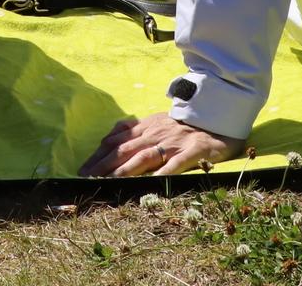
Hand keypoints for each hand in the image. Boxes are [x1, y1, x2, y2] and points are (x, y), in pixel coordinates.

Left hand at [80, 113, 245, 177]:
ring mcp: (174, 142)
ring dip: (125, 170)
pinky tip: (151, 184)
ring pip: (145, 156)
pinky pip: (176, 163)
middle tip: (86, 179)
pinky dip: (163, 173)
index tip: (82, 170)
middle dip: (103, 165)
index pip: (117, 140)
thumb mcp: (157, 122)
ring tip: (108, 182)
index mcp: (147, 126)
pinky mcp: (193, 150)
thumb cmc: (185, 124)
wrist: (219, 117)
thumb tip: (109, 139)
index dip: (98, 155)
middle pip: (125, 150)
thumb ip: (136, 130)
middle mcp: (156, 133)